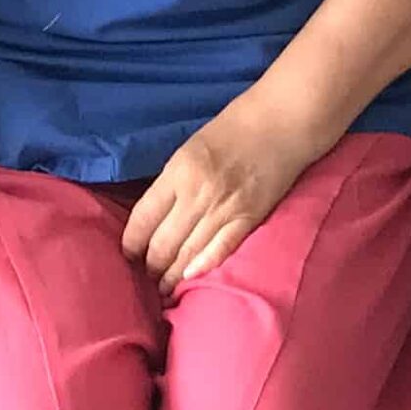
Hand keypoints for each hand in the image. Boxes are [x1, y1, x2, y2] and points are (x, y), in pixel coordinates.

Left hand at [122, 91, 330, 290]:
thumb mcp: (190, 148)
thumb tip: (156, 215)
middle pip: (163, 243)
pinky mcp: (250, 219)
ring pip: (189, 254)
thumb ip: (174, 181)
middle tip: (146, 275)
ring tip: (164, 287)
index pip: (144, 218)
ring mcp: (225, 209)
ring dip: (173, 275)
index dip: (131, 242)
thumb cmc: (235, 127)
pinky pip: (220, 251)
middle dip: (150, 265)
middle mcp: (198, 194)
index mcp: (179, 171)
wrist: (282, 122)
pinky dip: (203, 267)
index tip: (128, 254)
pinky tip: (191, 279)